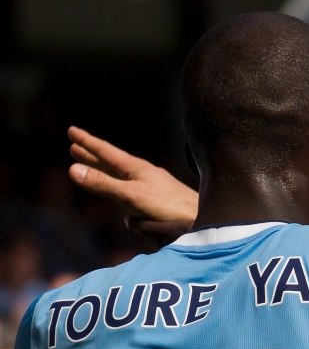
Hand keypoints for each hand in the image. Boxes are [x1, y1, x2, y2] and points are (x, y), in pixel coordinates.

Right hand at [68, 126, 197, 239]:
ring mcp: (148, 186)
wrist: (198, 218)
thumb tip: (73, 169)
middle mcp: (141, 174)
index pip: (105, 152)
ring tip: (89, 166)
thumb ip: (102, 184)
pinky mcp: (153, 201)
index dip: (87, 142)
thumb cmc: (166, 205)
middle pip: (110, 162)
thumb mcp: (129, 194)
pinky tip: (124, 203)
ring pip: (118, 181)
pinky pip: (129, 200)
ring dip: (102, 174)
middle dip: (91, 155)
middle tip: (75, 146)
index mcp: (135, 168)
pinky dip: (121, 199)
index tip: (72, 130)